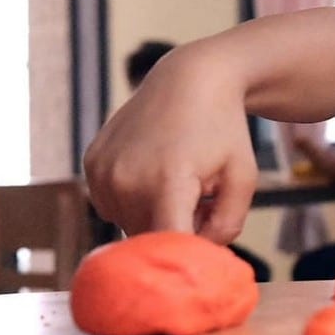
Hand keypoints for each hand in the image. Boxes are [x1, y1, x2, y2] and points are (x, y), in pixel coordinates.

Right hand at [83, 45, 257, 242]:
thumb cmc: (223, 129)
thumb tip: (199, 253)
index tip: (203, 249)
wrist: (190, 80)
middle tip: (201, 201)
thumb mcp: (243, 177)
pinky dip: (133, 200)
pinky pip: (112, 205)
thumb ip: (228, 225)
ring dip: (153, 217)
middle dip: (176, 231)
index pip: (166, 246)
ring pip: (128, 225)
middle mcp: (126, 179)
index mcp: (166, 182)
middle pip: (149, 239)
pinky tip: (155, 171)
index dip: (186, 255)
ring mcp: (103, 172)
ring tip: (179, 183)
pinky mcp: (91, 164)